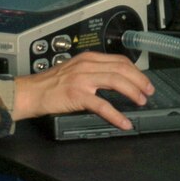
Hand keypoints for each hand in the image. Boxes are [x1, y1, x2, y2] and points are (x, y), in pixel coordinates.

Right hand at [12, 51, 153, 129]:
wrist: (31, 91)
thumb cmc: (51, 83)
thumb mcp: (75, 69)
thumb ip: (93, 71)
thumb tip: (115, 79)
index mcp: (88, 58)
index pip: (119, 60)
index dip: (136, 71)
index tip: (144, 80)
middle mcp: (87, 65)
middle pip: (122, 68)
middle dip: (139, 80)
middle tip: (148, 91)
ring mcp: (83, 79)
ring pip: (116, 81)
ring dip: (133, 92)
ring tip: (141, 102)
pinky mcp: (77, 95)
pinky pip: (102, 105)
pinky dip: (116, 115)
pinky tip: (124, 122)